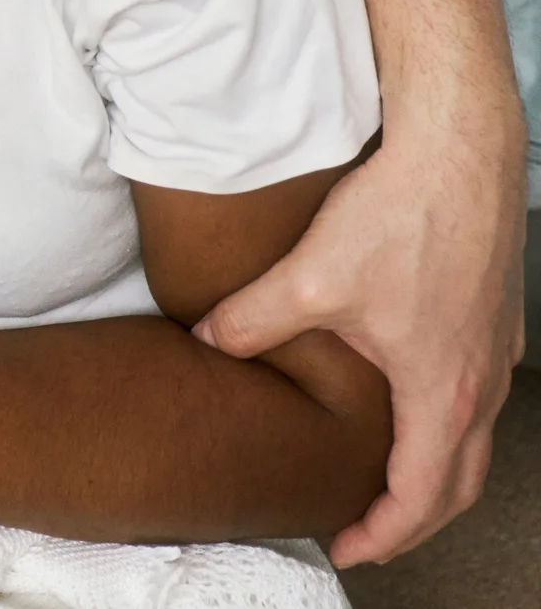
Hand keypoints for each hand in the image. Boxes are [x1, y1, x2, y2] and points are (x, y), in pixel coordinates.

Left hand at [194, 114, 527, 565]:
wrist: (458, 152)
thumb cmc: (400, 215)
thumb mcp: (311, 277)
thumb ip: (252, 320)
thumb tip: (204, 342)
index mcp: (442, 391)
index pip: (420, 496)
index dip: (381, 533)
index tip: (344, 548)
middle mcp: (480, 383)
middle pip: (457, 484)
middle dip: (411, 520)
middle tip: (362, 532)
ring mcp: (494, 352)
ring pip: (470, 441)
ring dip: (432, 475)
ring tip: (382, 481)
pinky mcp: (491, 319)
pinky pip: (474, 398)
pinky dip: (444, 426)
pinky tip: (404, 404)